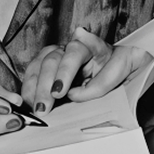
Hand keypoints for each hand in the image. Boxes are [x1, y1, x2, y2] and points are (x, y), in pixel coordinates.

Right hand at [21, 28, 151, 115]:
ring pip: (41, 64)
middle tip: (47, 104)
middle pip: (56, 58)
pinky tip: (29, 102)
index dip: (68, 70)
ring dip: (36, 87)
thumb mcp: (124, 73)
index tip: (60, 89)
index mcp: (96, 46)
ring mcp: (59, 54)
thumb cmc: (122, 71)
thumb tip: (73, 95)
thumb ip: (102, 83)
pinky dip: (29, 88)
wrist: (119, 70)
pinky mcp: (48, 66)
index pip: (80, 50)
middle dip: (49, 83)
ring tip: (37, 107)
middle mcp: (74, 47)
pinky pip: (33, 73)